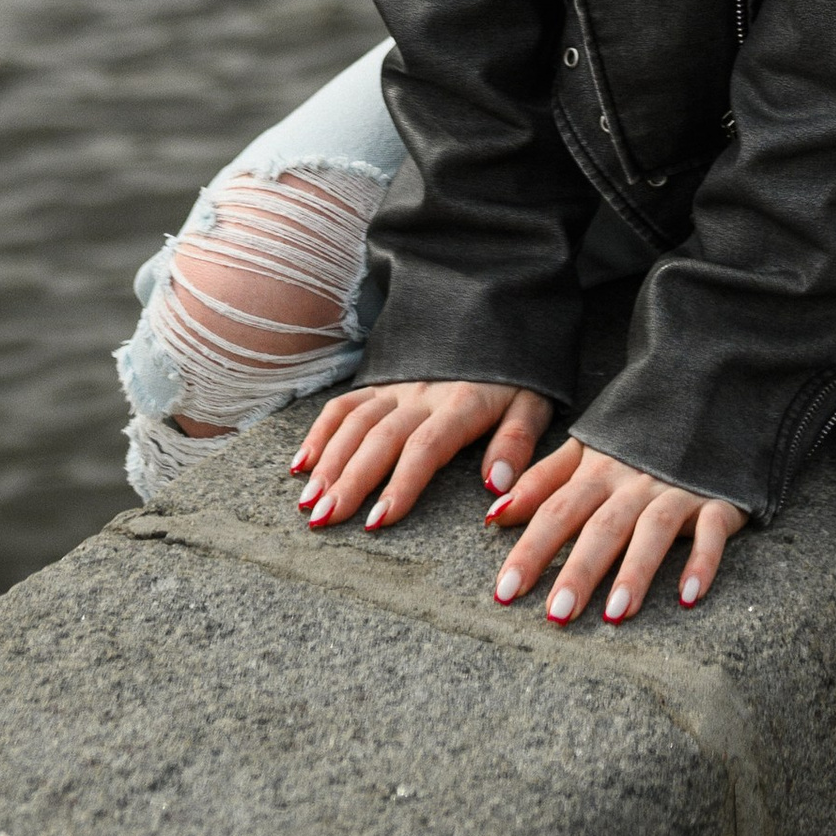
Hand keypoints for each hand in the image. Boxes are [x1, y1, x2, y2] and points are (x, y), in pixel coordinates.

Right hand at [291, 377, 549, 532]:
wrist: (500, 315)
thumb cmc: (519, 375)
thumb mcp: (533, 403)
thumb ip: (515, 443)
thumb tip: (496, 488)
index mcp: (462, 402)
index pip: (426, 446)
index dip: (401, 483)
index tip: (379, 521)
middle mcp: (424, 392)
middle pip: (380, 438)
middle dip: (350, 480)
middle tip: (326, 520)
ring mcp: (399, 385)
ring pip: (356, 422)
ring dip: (329, 462)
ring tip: (309, 504)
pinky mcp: (384, 382)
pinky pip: (346, 403)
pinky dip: (321, 432)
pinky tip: (301, 465)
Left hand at [485, 431, 747, 625]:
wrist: (705, 400)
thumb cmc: (636, 440)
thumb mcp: (587, 451)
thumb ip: (543, 482)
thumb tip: (495, 515)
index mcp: (598, 470)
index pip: (558, 510)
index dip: (531, 548)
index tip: (505, 591)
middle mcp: (634, 482)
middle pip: (602, 525)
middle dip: (578, 569)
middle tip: (556, 615)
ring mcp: (677, 490)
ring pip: (653, 529)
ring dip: (635, 571)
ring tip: (615, 614)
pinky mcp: (718, 499)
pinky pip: (712, 529)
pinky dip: (702, 560)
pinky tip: (688, 596)